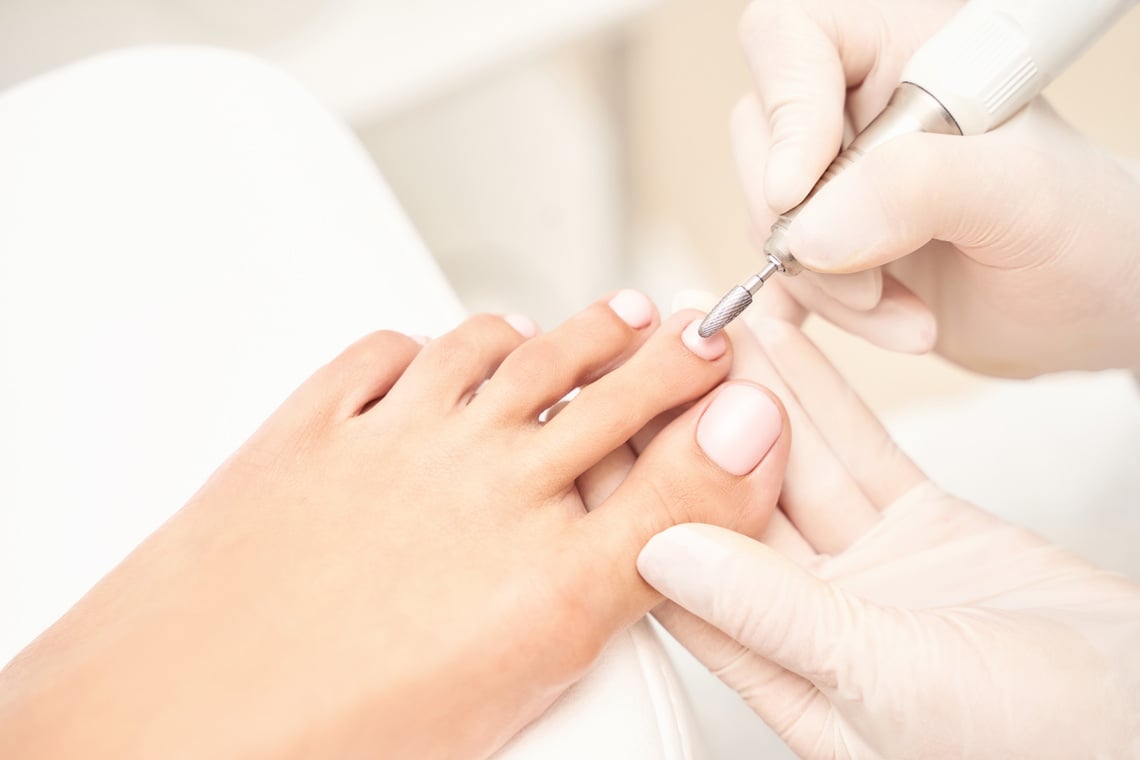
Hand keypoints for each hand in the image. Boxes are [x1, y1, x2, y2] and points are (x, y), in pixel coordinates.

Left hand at [0, 292, 789, 758]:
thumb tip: (662, 541)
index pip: (674, 474)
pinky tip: (442, 351)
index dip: (726, 422)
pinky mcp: (311, 426)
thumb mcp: (521, 682)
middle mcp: (480, 486)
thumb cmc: (336, 739)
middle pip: (603, 390)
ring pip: (504, 354)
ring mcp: (392, 442)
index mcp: (546, 575)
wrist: (167, 727)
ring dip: (565, 333)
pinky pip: (384, 356)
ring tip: (606, 318)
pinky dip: (428, 344)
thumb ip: (617, 591)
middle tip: (701, 328)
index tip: (751, 394)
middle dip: (669, 354)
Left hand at [636, 307, 1139, 757]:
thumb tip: (656, 550)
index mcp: (779, 672)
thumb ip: (772, 614)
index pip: (673, 574)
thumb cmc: (1029, 745)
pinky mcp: (921, 528)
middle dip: (680, 424)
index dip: (622, 497)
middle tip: (639, 349)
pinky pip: (857, 452)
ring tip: (700, 321)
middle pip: (720, 505)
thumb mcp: (882, 678)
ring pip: (787, 464)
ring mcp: (863, 568)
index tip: (582, 422)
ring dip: (746, 392)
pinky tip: (782, 343)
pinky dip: (822, 397)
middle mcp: (807, 616)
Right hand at [733, 0, 1139, 374]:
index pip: (792, 40)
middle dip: (807, 226)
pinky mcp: (830, 244)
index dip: (785, 111)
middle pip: (761, 138)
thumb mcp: (1021, 198)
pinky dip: (814, 313)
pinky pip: (780, 272)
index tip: (801, 192)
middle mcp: (860, 109)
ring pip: (769, 217)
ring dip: (826, 285)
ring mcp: (839, 180)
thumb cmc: (1085, 232)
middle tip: (875, 281)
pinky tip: (879, 328)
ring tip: (908, 315)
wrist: (1094, 309)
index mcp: (905, 53)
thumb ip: (919, 190)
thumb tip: (807, 228)